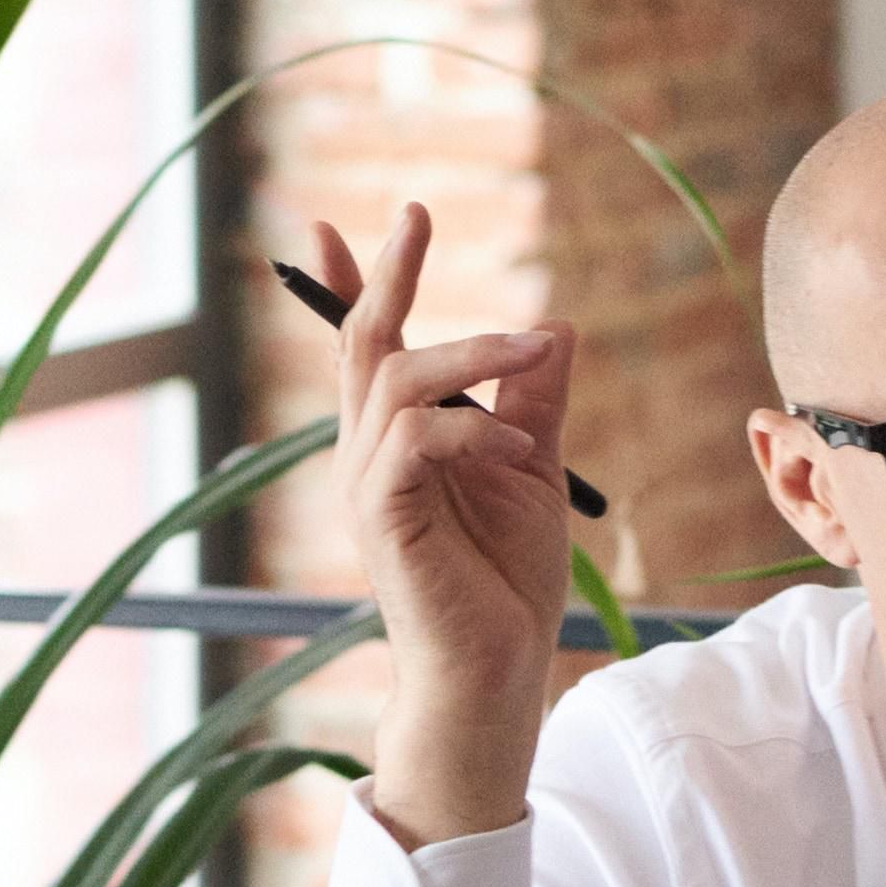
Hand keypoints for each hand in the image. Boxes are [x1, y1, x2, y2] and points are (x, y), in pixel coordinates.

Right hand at [313, 205, 580, 847]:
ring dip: (470, 351)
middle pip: (362, 343)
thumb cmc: (507, 583)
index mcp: (396, 441)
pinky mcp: (384, 518)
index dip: (346, 285)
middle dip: (384, 274)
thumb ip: (535, 401)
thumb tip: (558, 326)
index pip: (363, 350)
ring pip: (396, 379)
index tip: (327, 227)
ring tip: (535, 347)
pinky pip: (412, 440)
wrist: (495, 671)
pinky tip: (516, 447)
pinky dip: (468, 428)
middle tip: (416, 214)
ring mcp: (368, 485)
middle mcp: (368, 454)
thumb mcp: (534, 470)